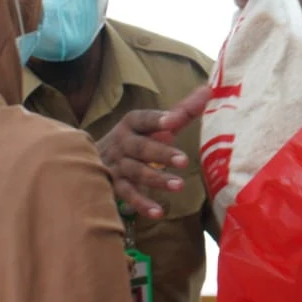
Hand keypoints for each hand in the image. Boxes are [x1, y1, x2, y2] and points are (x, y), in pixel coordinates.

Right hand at [96, 86, 210, 218]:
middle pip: (141, 147)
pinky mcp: (115, 186)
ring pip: (135, 172)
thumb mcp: (157, 125)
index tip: (174, 120)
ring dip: (156, 179)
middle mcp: (122, 143)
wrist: (94, 159)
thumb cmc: (138, 139)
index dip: (157, 119)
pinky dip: (142, 204)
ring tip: (179, 186)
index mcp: (132, 124)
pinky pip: (128, 195)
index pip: (144, 119)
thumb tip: (208, 89)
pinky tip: (158, 212)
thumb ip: (182, 110)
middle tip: (184, 161)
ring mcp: (117, 165)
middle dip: (161, 153)